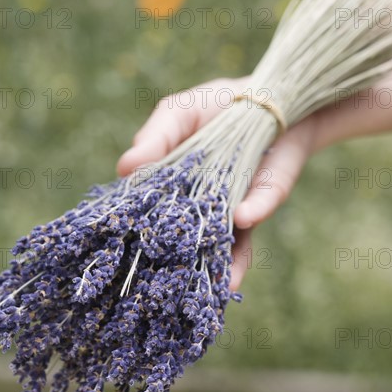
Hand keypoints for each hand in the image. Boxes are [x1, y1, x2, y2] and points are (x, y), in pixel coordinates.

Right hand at [117, 76, 320, 289]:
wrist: (272, 97)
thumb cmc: (215, 105)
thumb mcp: (177, 114)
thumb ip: (155, 138)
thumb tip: (124, 168)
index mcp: (174, 190)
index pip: (151, 220)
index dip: (137, 238)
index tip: (120, 259)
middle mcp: (203, 207)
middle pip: (188, 244)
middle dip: (178, 269)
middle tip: (162, 294)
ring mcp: (235, 206)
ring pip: (225, 244)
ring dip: (220, 266)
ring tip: (210, 289)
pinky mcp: (266, 196)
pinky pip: (261, 207)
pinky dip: (253, 212)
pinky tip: (242, 218)